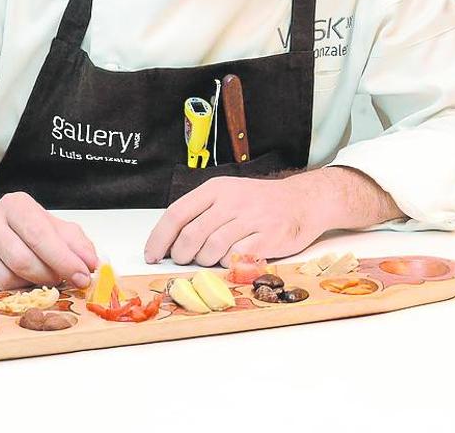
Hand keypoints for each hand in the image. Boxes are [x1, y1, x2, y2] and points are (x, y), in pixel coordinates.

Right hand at [0, 192, 98, 293]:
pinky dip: (10, 296)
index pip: (40, 235)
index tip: (83, 276)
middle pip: (23, 261)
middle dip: (49, 277)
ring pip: (7, 280)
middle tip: (62, 282)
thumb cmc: (19, 230)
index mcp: (15, 206)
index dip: (64, 259)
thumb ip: (74, 242)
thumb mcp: (49, 226)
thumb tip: (91, 263)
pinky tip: (18, 287)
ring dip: (30, 288)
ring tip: (38, 281)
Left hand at [143, 175, 323, 266]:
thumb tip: (169, 240)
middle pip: (191, 236)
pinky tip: (230, 259)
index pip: (177, 213)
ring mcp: (251, 219)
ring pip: (212, 249)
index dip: (160, 238)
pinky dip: (227, 264)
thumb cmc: (258, 202)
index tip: (152, 255)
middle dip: (181, 255)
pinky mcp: (268, 237)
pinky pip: (236, 258)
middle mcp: (231, 201)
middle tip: (184, 260)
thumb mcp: (227, 195)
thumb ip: (200, 212)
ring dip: (204, 262)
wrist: (302, 201)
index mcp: (216, 189)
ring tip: (210, 258)